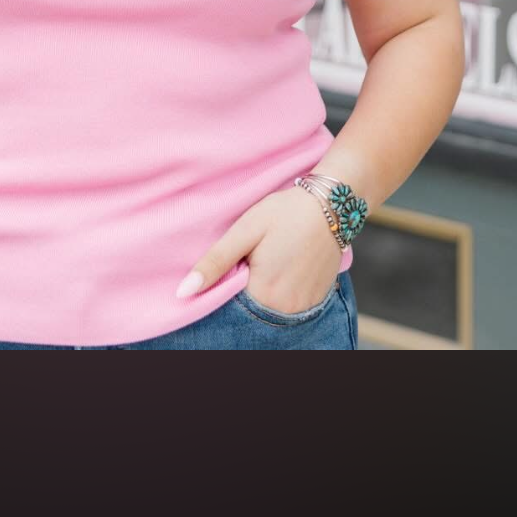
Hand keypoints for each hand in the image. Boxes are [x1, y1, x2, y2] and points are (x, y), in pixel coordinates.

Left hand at [177, 184, 342, 313]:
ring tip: (270, 261)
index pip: (230, 308)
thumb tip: (183, 292)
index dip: (225, 288)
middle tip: (253, 258)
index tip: (234, 264)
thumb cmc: (286, 213)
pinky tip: (284, 268)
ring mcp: (305, 308)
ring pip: (271, 311)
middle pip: (251, 312)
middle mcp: (286, 309)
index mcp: (264, 294)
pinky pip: (290, 307)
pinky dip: (282, 294)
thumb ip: (215, 262)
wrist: (333, 204)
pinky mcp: (317, 301)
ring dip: (264, 293)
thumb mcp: (246, 230)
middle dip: (244, 291)